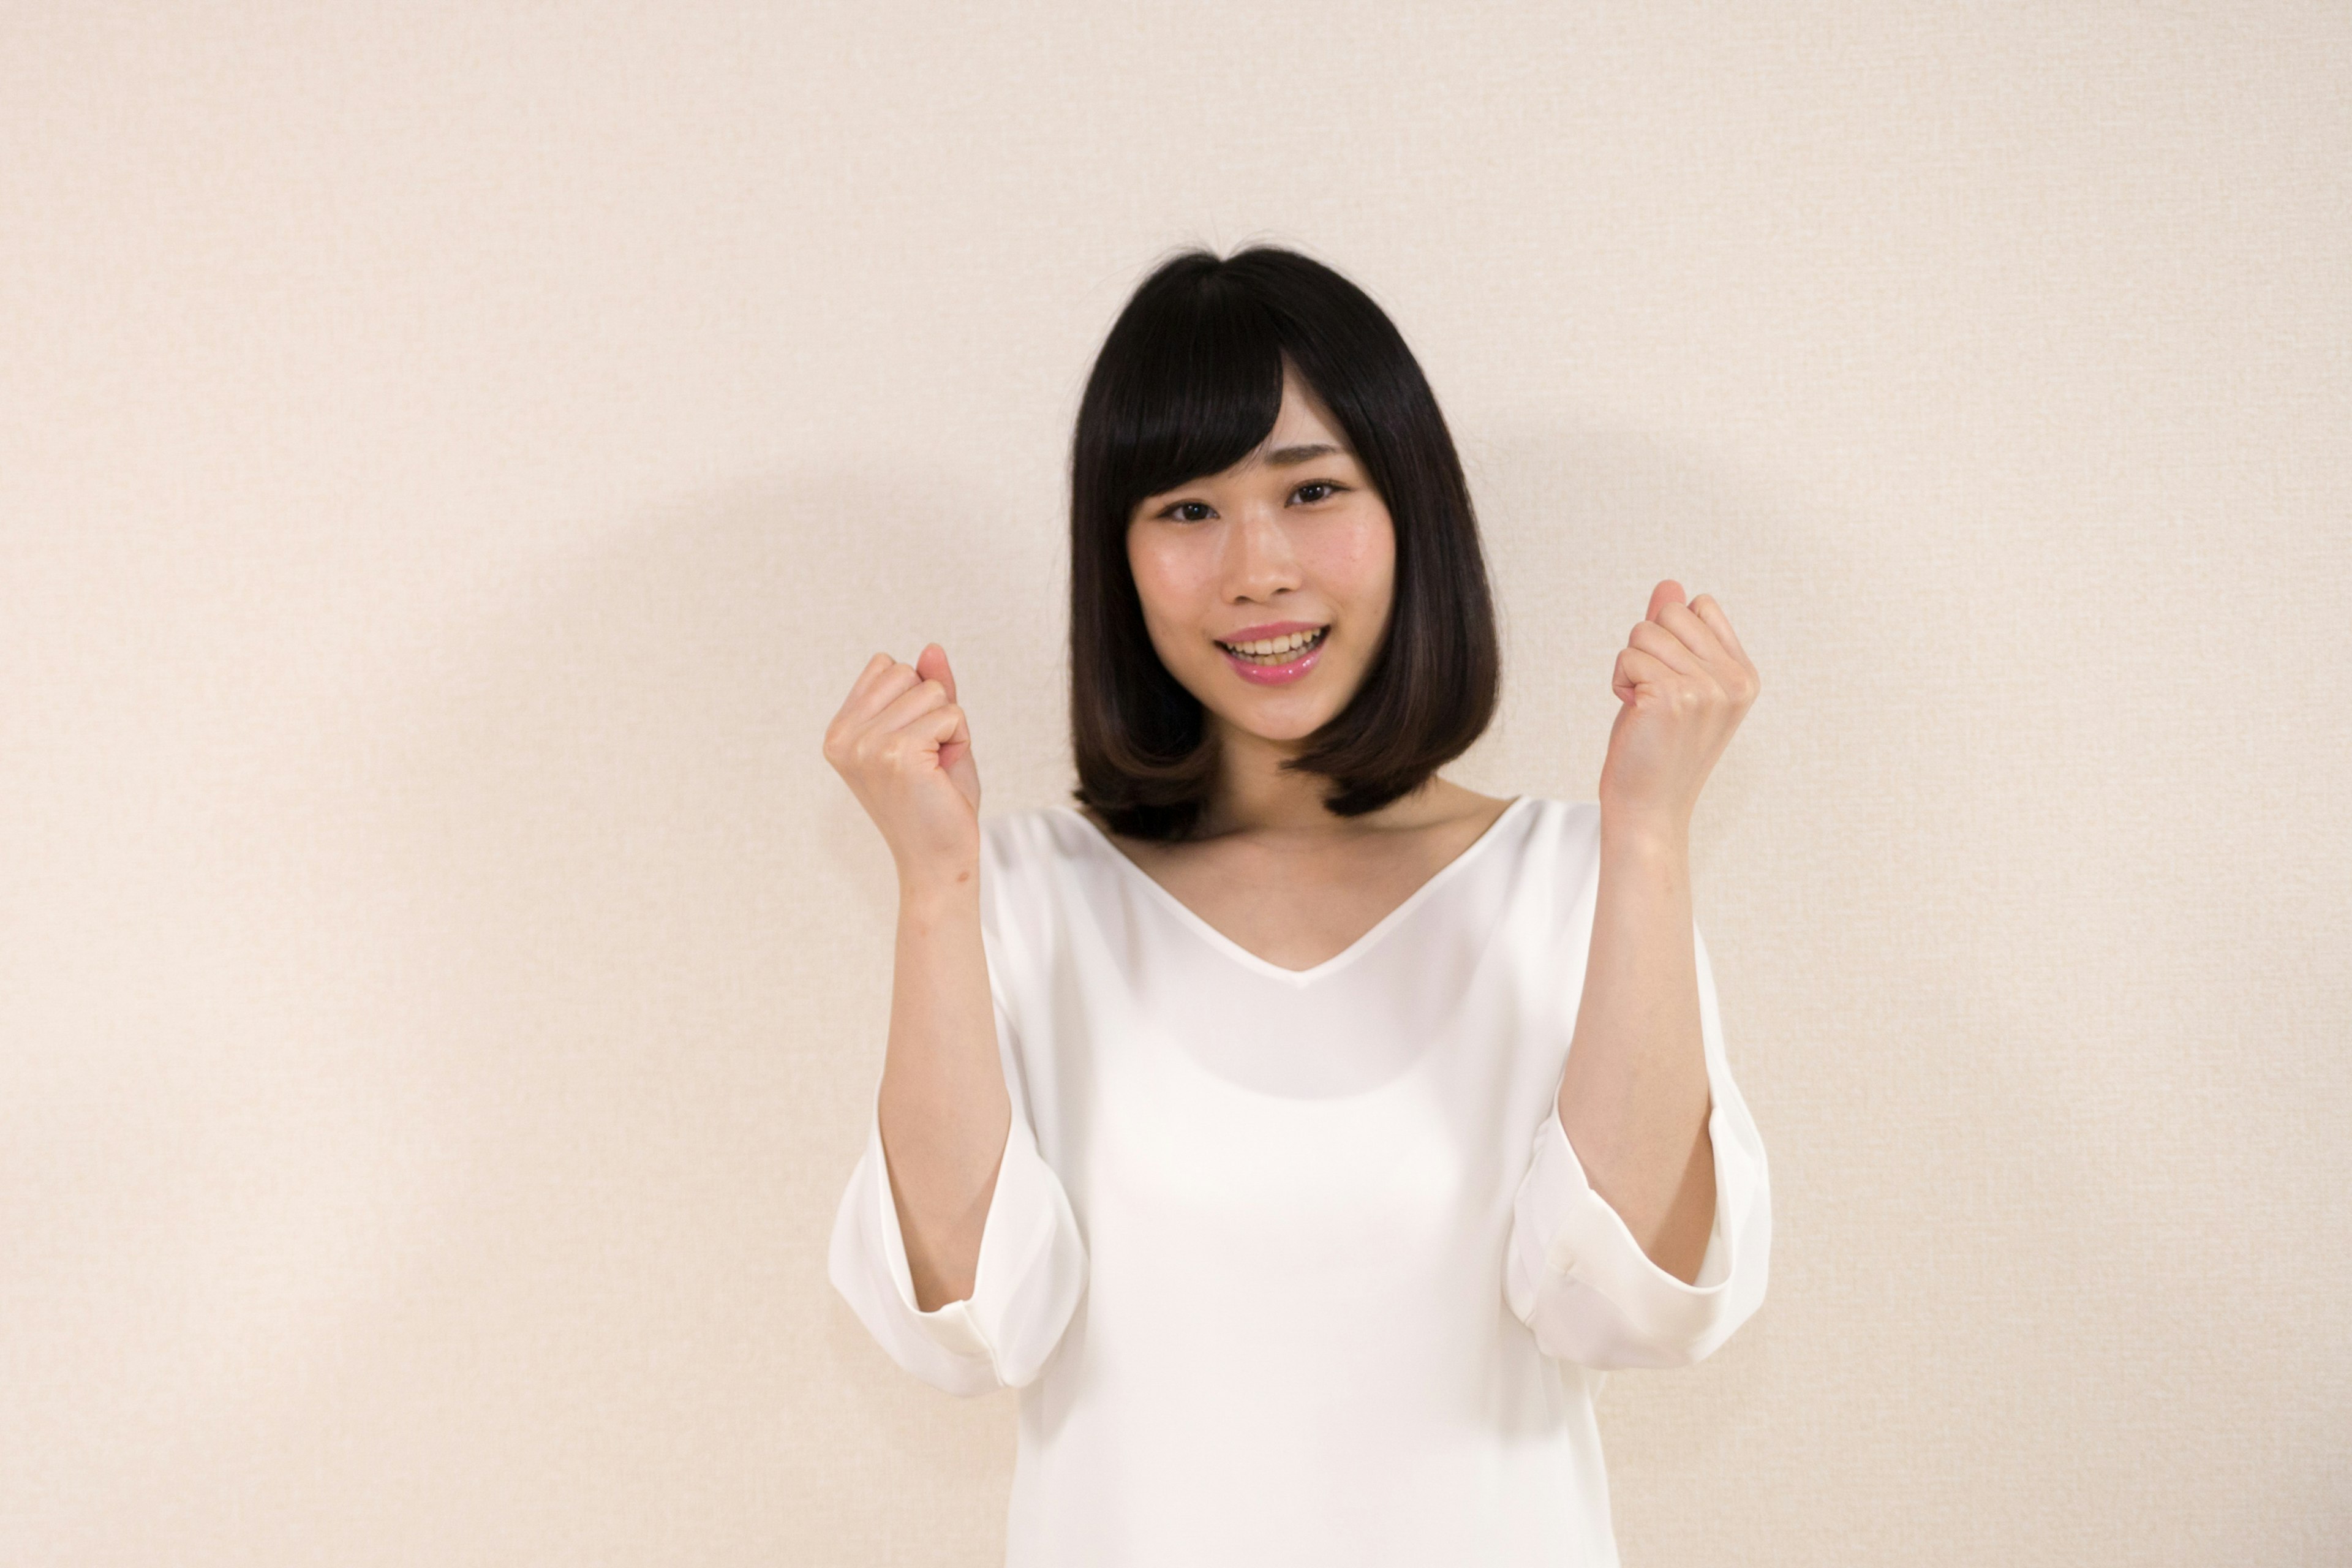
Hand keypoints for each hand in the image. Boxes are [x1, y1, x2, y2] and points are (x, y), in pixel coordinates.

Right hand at [822, 642, 982, 890]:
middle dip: (934, 711)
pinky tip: (942, 775)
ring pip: (933, 691)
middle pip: (909, 673)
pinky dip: (960, 740)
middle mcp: (844, 737)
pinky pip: (950, 714)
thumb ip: (928, 690)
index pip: (886, 666)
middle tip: (928, 761)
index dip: (915, 700)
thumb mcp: (931, 735)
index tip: (913, 746)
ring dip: (949, 728)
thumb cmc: (936, 803)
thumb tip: (931, 648)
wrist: (938, 860)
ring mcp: (866, 745)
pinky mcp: (897, 753)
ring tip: (935, 769)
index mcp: (840, 732)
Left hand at [1596, 581, 1759, 837]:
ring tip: (1644, 708)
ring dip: (1630, 668)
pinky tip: (1634, 716)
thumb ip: (1675, 634)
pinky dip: (1620, 682)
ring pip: (1643, 633)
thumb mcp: (1674, 682)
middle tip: (1654, 694)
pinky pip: (1627, 658)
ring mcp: (1706, 689)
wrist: (1648, 808)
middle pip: (1670, 613)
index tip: (1673, 678)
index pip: (1700, 606)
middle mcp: (1733, 681)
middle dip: (1647, 648)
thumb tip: (1669, 584)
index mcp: (1744, 675)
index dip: (1672, 635)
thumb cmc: (1656, 748)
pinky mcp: (1672, 698)